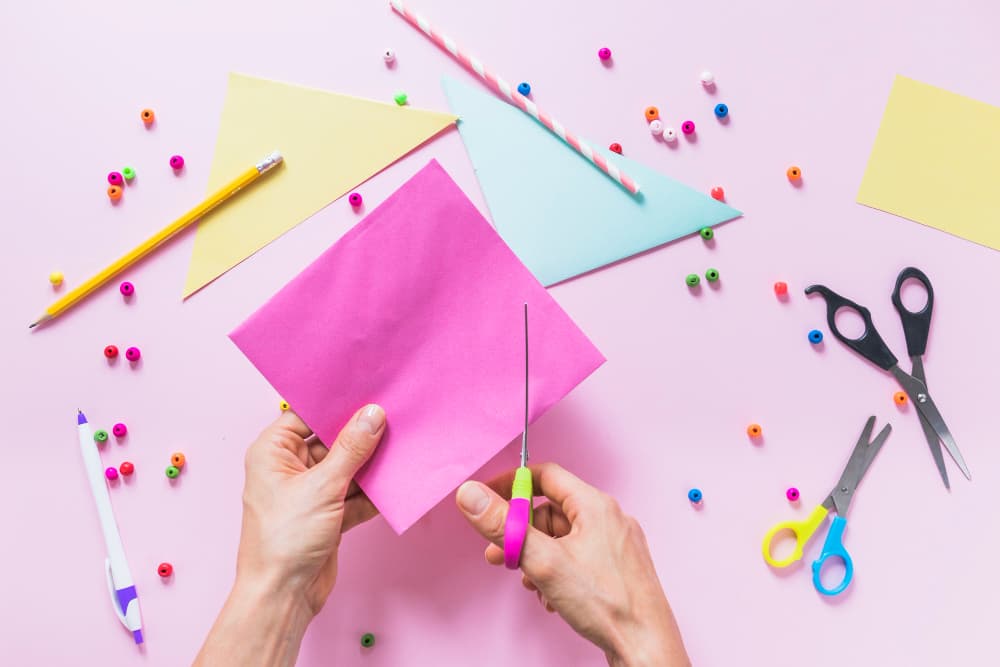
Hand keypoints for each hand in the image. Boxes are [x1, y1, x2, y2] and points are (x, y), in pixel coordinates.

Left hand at [195, 405, 385, 666]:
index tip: (367, 393)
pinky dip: (372, 492)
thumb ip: (351, 449)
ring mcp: (309, 493)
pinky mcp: (327, 515)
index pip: (306, 415)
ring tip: (401, 448)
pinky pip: (354, 494)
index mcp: (273, 453)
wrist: (284, 596)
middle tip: (393, 418)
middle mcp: (289, 469)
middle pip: (331, 441)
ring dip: (370, 465)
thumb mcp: (322, 486)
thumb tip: (372, 415)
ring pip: (347, 468)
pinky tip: (395, 482)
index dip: (335, 406)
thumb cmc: (284, 540)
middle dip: (361, 436)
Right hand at [456, 463, 689, 666]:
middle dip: (521, 533)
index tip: (489, 498)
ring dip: (537, 557)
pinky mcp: (616, 569)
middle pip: (551, 510)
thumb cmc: (608, 605)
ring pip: (562, 538)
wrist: (645, 647)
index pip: (546, 476)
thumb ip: (504, 526)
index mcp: (595, 506)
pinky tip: (550, 596)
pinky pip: (577, 557)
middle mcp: (609, 519)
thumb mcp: (543, 561)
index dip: (513, 484)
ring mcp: (615, 545)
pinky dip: (557, 571)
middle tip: (497, 552)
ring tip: (527, 582)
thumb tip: (471, 495)